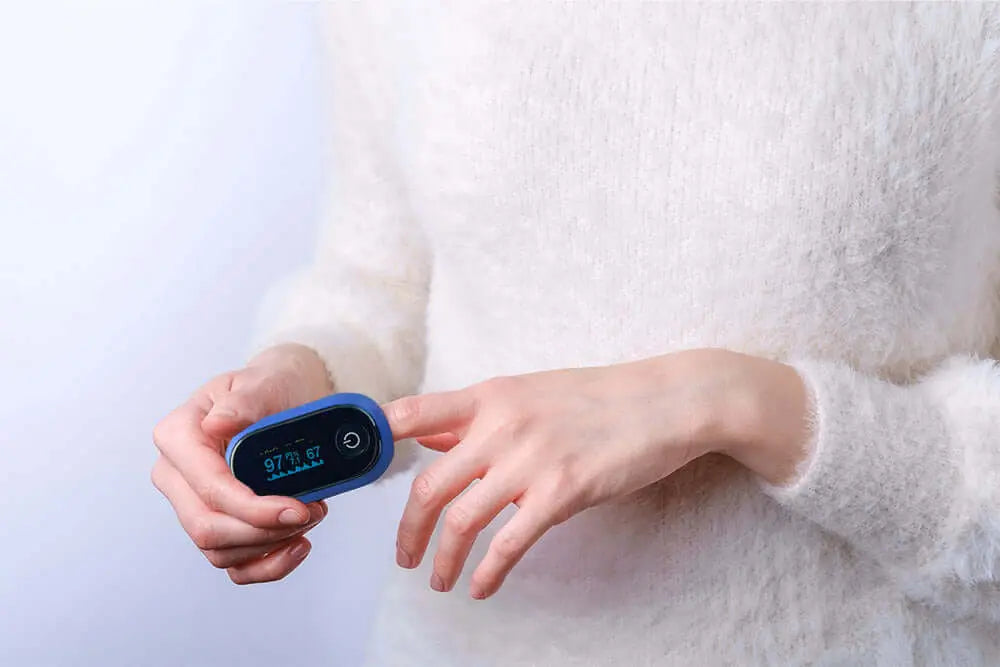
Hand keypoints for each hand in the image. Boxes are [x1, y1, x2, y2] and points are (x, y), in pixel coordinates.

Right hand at [152, 343, 334, 583]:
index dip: (252, 509)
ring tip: (311, 516)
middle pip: (208, 527)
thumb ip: (243, 402)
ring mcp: (190, 504)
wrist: (282, 396)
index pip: (208, 487)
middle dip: (263, 531)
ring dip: (270, 545)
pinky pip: (231, 564)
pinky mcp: (214, 525)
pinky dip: (265, 565)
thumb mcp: (262, 382)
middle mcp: (175, 475)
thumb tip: (218, 424)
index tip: (297, 509)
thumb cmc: (269, 387)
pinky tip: (295, 548)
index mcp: (178, 436)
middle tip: (311, 513)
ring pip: (219, 551)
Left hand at [385, 348, 809, 599]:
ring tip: (437, 580)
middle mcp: (502, 425)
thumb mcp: (531, 392)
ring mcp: (530, 459)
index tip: (359, 471)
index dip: (378, 443)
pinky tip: (480, 587)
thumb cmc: (599, 397)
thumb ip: (477, 416)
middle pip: (429, 486)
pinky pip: (509, 542)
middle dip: (408, 531)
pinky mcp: (562, 492)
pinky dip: (488, 572)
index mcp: (491, 396)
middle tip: (405, 557)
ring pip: (462, 521)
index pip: (414, 414)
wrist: (665, 402)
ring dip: (442, 560)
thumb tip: (428, 436)